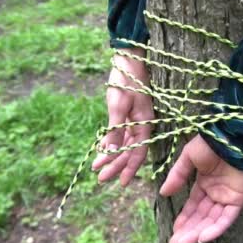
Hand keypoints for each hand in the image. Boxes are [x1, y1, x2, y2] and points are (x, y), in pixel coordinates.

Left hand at [91, 48, 154, 186]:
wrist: (127, 59)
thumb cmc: (125, 79)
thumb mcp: (118, 105)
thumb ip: (115, 129)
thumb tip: (112, 151)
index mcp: (145, 124)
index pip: (138, 152)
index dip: (129, 168)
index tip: (121, 183)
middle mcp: (142, 125)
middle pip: (130, 151)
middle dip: (115, 165)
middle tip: (100, 179)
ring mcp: (135, 120)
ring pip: (124, 144)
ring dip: (111, 156)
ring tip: (97, 168)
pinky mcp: (128, 114)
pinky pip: (120, 134)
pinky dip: (111, 143)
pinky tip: (101, 150)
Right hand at [159, 135, 242, 242]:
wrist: (230, 136)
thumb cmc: (210, 143)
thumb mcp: (188, 158)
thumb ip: (177, 176)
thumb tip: (162, 193)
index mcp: (205, 183)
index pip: (193, 206)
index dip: (184, 219)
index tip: (174, 232)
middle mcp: (216, 192)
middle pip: (201, 217)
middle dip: (188, 231)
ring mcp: (227, 196)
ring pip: (212, 220)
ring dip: (198, 233)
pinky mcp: (238, 199)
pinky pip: (227, 218)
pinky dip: (216, 228)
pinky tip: (202, 237)